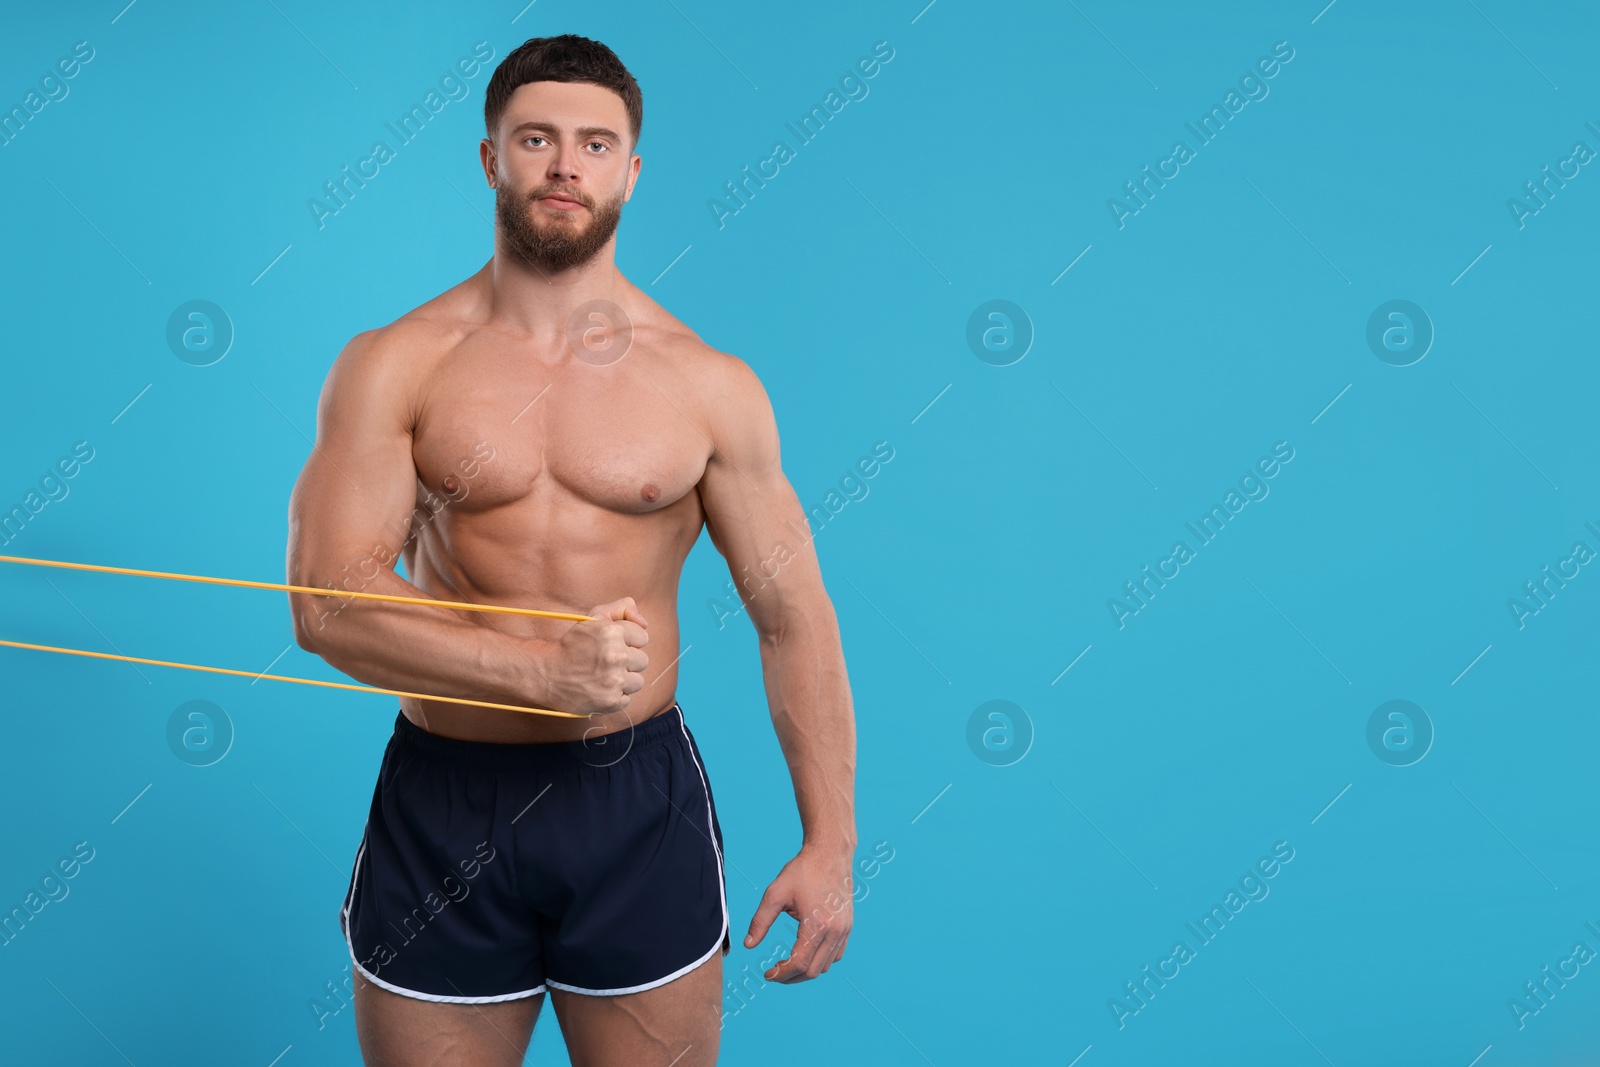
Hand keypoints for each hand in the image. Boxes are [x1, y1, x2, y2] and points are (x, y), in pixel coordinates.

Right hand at [550, 598, 648, 714]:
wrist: (546, 673)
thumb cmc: (573, 644)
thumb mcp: (594, 617)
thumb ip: (622, 609)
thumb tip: (645, 623)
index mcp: (612, 632)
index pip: (643, 637)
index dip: (628, 641)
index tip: (612, 645)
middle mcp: (616, 656)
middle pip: (642, 660)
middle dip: (627, 661)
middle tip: (606, 662)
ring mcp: (614, 681)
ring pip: (638, 681)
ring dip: (624, 680)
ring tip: (603, 676)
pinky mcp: (611, 701)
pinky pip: (627, 699)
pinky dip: (615, 696)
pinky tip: (599, 689)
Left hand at [744, 845, 853, 982]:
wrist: (830, 853)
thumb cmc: (802, 871)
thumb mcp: (775, 894)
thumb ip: (760, 922)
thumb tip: (748, 945)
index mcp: (816, 924)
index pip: (799, 964)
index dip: (781, 975)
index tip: (767, 975)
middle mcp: (834, 931)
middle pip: (813, 971)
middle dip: (791, 977)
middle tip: (775, 972)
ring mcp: (844, 930)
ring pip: (826, 966)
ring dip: (806, 970)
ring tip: (788, 964)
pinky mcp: (848, 926)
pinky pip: (836, 955)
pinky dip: (820, 960)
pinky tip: (806, 953)